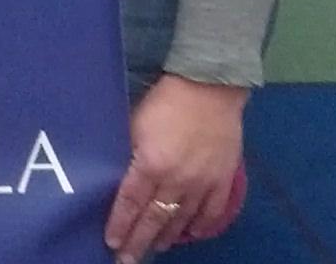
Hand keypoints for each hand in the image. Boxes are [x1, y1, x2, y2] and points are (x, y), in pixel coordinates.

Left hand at [105, 73, 245, 259]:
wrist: (209, 89)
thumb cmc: (164, 103)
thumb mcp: (134, 125)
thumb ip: (128, 154)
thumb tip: (116, 178)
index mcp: (151, 164)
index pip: (131, 203)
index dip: (120, 225)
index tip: (111, 243)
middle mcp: (177, 180)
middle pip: (155, 218)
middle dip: (139, 241)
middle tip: (128, 260)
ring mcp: (203, 183)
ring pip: (182, 219)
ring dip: (167, 237)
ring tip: (154, 249)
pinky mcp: (223, 180)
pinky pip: (212, 212)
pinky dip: (200, 226)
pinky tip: (190, 234)